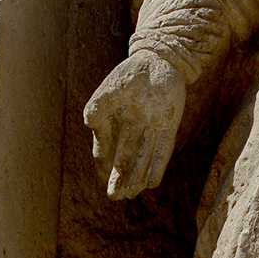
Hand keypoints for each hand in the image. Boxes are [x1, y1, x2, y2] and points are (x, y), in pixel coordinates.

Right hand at [84, 50, 186, 198]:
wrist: (158, 59)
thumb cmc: (129, 73)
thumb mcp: (108, 90)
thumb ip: (97, 108)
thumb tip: (89, 127)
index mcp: (114, 121)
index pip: (106, 149)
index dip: (103, 166)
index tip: (101, 180)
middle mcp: (132, 128)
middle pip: (124, 159)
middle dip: (119, 178)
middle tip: (115, 197)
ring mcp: (151, 128)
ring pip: (143, 158)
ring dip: (137, 177)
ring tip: (131, 194)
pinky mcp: (168, 125)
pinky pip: (162, 149)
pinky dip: (157, 165)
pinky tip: (152, 182)